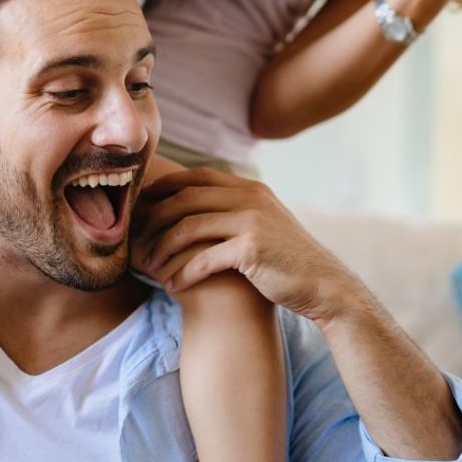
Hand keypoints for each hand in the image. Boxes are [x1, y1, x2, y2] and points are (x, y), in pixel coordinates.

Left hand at [134, 167, 360, 322]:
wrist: (324, 286)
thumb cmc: (287, 260)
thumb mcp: (265, 222)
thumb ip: (237, 209)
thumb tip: (199, 206)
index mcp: (250, 188)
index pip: (198, 176)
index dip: (167, 186)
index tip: (144, 202)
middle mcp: (250, 197)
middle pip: (186, 198)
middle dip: (156, 218)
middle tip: (137, 239)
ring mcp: (251, 220)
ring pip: (189, 226)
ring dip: (164, 247)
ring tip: (149, 266)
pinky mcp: (251, 248)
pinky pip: (204, 257)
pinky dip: (183, 272)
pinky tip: (172, 285)